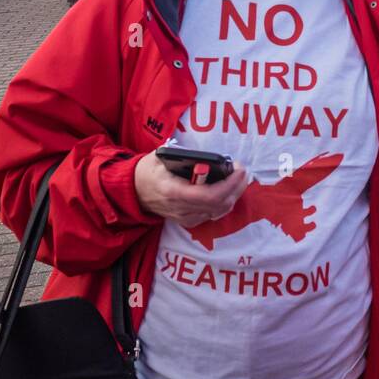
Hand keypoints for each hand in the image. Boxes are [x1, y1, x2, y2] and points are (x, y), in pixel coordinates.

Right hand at [133, 152, 247, 227]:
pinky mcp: (188, 221)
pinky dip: (225, 202)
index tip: (239, 170)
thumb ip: (185, 158)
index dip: (229, 184)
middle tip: (244, 172)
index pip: (208, 195)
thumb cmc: (150, 170)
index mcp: (173, 191)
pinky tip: (230, 190)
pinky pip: (213, 214)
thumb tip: (210, 159)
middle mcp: (180, 208)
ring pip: (219, 211)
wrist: (134, 191)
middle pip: (219, 205)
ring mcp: (184, 217)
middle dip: (237, 188)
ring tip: (240, 179)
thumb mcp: (162, 157)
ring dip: (234, 195)